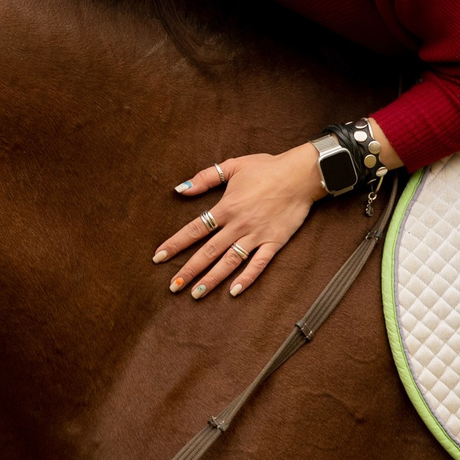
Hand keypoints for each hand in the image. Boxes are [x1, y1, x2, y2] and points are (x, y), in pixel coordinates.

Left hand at [153, 146, 323, 300]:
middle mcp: (238, 225)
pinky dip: (246, 278)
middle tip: (173, 286)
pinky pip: (259, 264)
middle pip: (208, 251)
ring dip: (212, 279)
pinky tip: (234, 291)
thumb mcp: (234, 165)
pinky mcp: (274, 242)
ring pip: (230, 262)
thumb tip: (180, 189)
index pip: (195, 229)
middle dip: (189, 270)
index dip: (175, 243)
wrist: (300, 174)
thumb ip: (205, 177)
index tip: (159, 257)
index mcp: (226, 207)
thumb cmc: (267, 167)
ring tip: (196, 294)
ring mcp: (257, 235)